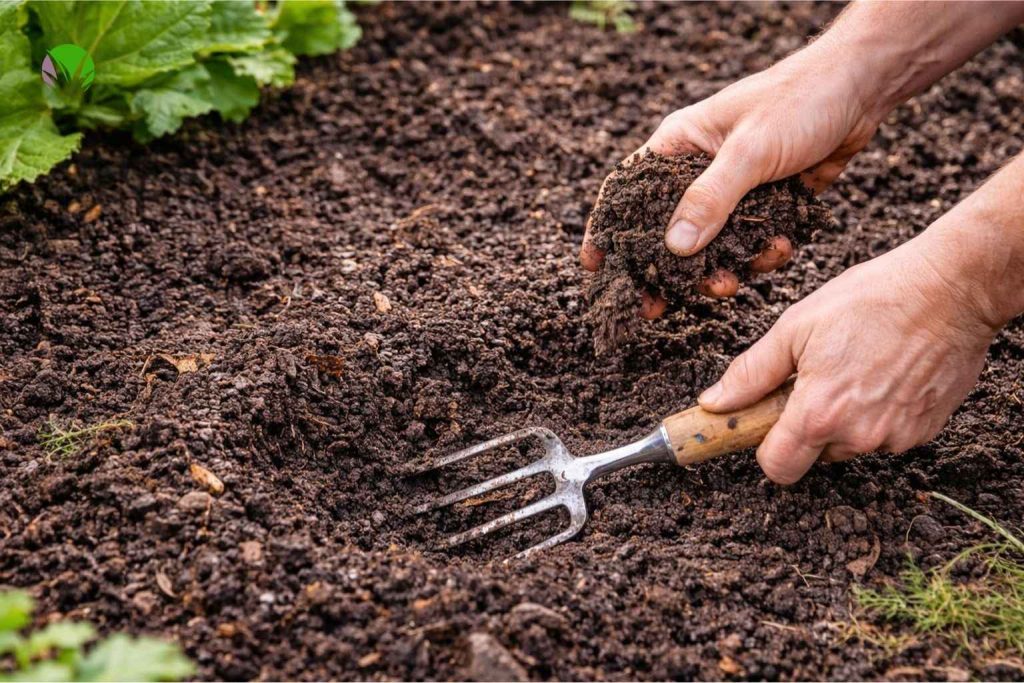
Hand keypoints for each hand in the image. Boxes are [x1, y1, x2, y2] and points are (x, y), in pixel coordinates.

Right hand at [581, 32, 884, 305]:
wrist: (863, 89)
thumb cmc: (799, 100)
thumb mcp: (750, 151)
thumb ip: (710, 199)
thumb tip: (673, 248)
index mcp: (679, 146)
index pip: (626, 192)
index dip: (606, 231)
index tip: (594, 270)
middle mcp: (698, 171)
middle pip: (668, 232)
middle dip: (668, 272)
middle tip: (661, 307)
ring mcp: (733, 190)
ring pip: (713, 246)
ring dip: (724, 268)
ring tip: (736, 282)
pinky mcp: (765, 204)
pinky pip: (751, 243)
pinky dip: (762, 254)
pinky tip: (781, 247)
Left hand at [696, 230, 997, 483]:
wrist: (950, 289)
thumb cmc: (870, 300)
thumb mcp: (795, 328)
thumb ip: (751, 373)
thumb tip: (713, 403)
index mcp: (820, 413)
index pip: (777, 467)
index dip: (765, 447)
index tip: (766, 422)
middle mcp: (859, 436)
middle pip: (812, 456)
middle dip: (805, 427)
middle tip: (813, 380)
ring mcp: (897, 437)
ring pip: (849, 445)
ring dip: (843, 420)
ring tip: (853, 369)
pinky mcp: (925, 431)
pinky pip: (885, 435)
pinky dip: (877, 414)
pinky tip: (884, 374)